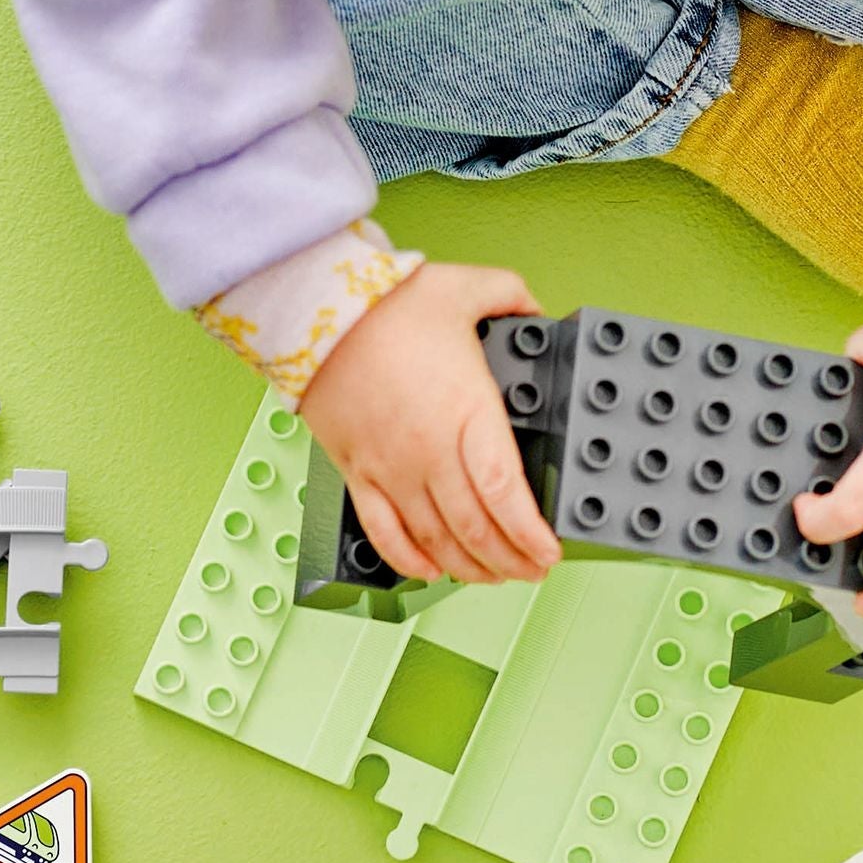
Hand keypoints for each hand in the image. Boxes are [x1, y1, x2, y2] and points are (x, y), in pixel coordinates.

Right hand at [298, 263, 559, 584]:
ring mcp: (389, 467)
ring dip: (469, 567)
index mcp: (465, 411)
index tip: (550, 550)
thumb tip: (532, 309)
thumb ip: (509, 295)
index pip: (504, 493)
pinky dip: (409, 560)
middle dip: (512, 559)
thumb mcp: (465, 287)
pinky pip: (383, 532)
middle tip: (534, 569)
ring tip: (494, 575)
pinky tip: (430, 570)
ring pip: (435, 539)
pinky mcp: (355, 472)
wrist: (312, 310)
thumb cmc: (384, 302)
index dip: (531, 533)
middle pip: (475, 527)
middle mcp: (429, 450)